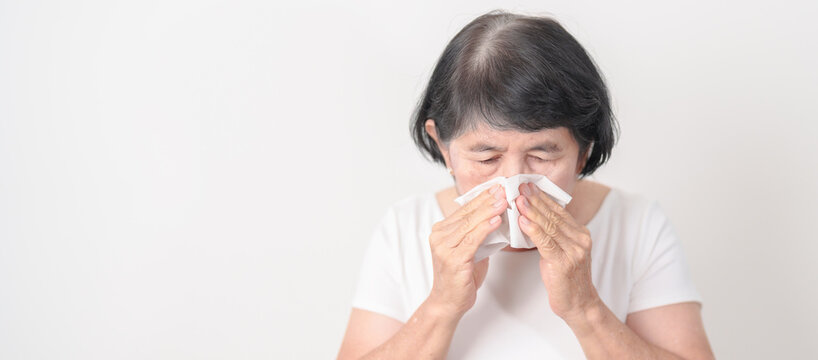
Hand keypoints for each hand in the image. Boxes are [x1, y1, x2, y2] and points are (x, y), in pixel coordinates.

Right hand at [427, 183, 506, 318]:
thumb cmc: (460, 277)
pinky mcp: (453, 259)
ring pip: (470, 224)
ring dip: (488, 211)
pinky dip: (485, 229)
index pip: (464, 209)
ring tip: (503, 201)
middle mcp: (439, 236)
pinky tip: (496, 220)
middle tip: (503, 189)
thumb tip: (496, 218)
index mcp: (441, 231)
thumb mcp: (469, 250)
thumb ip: (477, 234)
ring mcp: (444, 247)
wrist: (448, 302)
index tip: (496, 188)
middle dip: (487, 200)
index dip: (481, 198)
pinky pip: (472, 240)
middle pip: (467, 214)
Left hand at [515, 182, 601, 321]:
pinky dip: (533, 230)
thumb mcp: (562, 251)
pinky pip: (546, 242)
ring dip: (532, 211)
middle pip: (553, 215)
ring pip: (549, 226)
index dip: (542, 197)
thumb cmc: (566, 279)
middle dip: (535, 199)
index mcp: (580, 233)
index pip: (558, 210)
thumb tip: (532, 217)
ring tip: (518, 199)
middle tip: (520, 186)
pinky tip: (522, 221)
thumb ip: (552, 234)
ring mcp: (574, 251)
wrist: (580, 304)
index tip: (528, 185)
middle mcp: (580, 239)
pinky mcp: (564, 263)